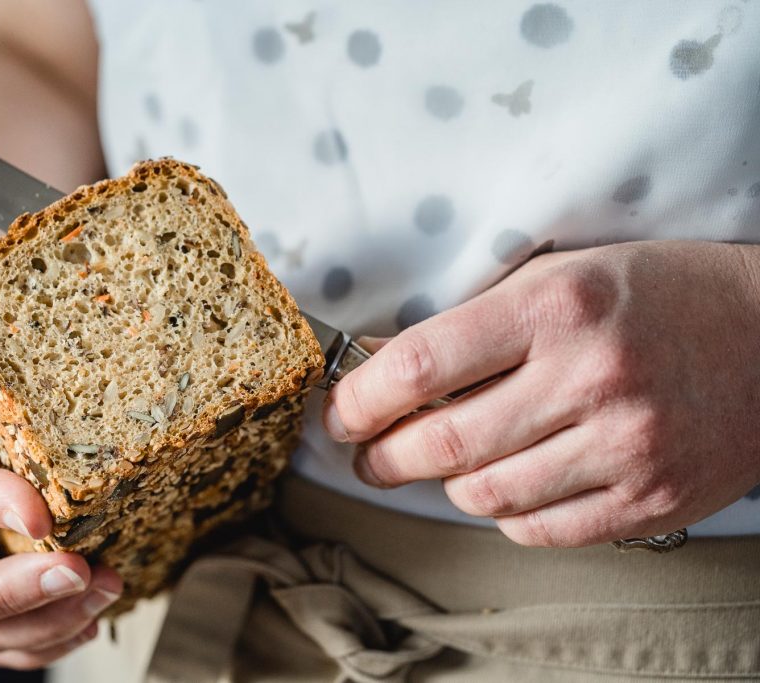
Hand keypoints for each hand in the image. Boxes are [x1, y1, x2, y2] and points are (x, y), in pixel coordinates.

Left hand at [324, 240, 759, 546]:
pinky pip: (539, 529)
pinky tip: (509, 483)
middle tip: (369, 456)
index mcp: (556, 307)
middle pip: (442, 442)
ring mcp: (626, 445)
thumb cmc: (652, 296)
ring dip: (446, 484)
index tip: (341, 414)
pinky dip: (505, 513)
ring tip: (444, 463)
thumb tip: (380, 366)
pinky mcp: (652, 499)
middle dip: (383, 458)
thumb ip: (472, 323)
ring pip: (484, 495)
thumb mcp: (558, 278)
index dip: (361, 398)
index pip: (422, 364)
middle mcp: (590, 377)